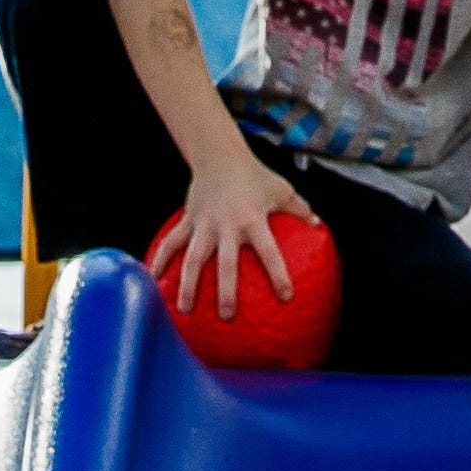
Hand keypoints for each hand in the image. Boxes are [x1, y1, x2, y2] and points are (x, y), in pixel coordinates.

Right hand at [158, 145, 320, 326]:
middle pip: (226, 264)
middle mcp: (227, 225)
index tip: (286, 296)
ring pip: (193, 259)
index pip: (269, 251)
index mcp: (253, 220)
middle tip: (227, 316)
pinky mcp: (188, 221)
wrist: (220, 155)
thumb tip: (318, 226)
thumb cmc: (255, 175)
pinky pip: (172, 243)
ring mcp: (204, 224)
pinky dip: (160, 260)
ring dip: (188, 285)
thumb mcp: (281, 189)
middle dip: (226, 291)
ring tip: (184, 311)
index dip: (278, 273)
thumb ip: (299, 209)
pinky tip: (152, 279)